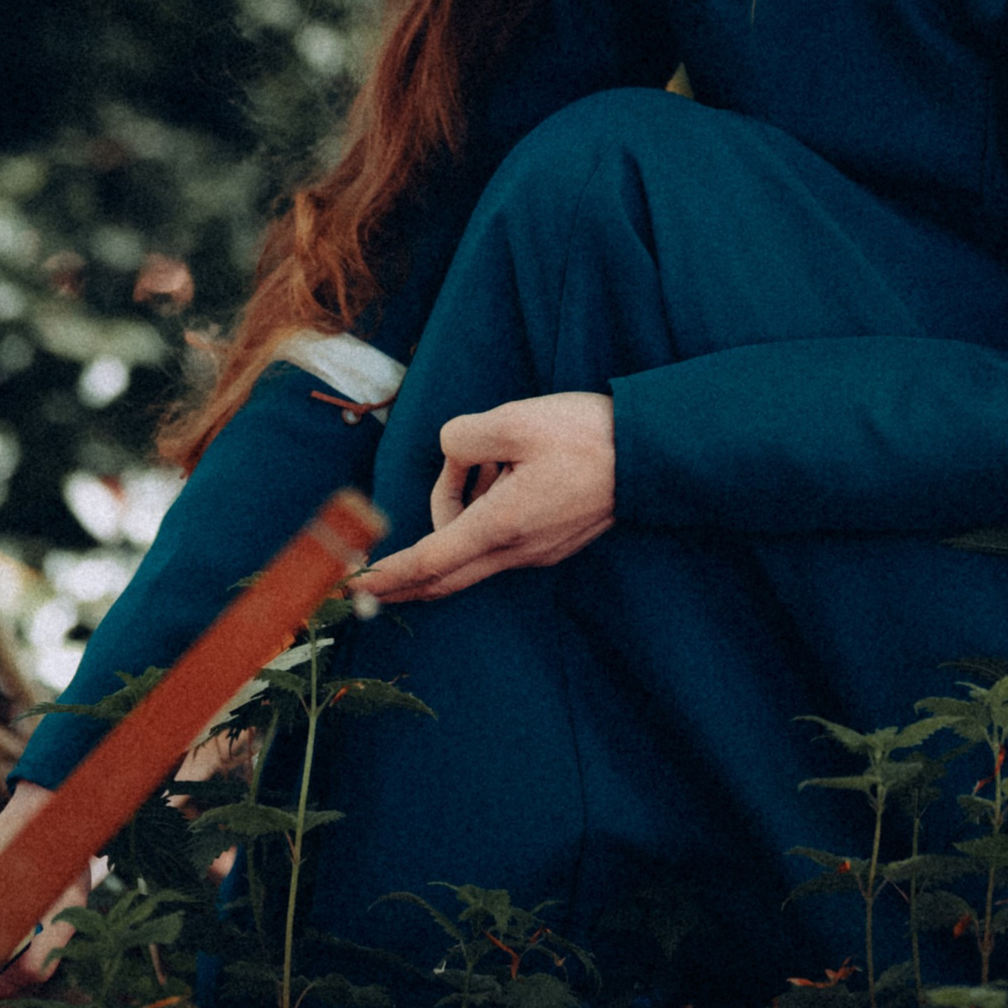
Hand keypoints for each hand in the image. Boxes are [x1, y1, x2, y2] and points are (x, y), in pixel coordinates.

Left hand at [354, 390, 615, 603]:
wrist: (652, 455)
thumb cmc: (587, 437)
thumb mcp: (514, 421)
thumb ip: (464, 438)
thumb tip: (453, 455)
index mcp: (501, 524)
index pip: (429, 561)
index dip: (388, 575)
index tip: (355, 587)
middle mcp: (517, 550)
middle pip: (445, 576)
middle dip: (404, 578)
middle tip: (366, 581)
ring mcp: (538, 552)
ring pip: (473, 553)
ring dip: (455, 520)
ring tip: (486, 458)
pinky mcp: (553, 544)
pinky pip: (500, 541)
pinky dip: (482, 516)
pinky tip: (504, 472)